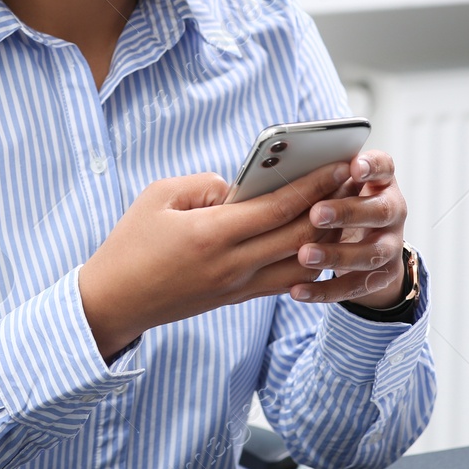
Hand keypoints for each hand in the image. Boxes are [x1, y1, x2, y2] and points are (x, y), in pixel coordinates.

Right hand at [79, 161, 350, 361]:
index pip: (277, 209)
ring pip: (299, 266)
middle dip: (331, 209)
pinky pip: (283, 281)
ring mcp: (236, 286)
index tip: (338, 166)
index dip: (313, 187)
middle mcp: (231, 265)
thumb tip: (239, 187)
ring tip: (345, 213)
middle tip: (354, 185)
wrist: (113, 302)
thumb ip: (205, 184)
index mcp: (211, 235)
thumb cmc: (130, 244)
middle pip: (298, 238)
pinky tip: (319, 243)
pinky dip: (306, 262)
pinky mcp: (234, 298)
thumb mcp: (158, 196)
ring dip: (327, 240)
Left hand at [290, 151, 408, 309]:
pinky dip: (325, 290)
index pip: (384, 167)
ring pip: (370, 254)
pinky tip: (298, 290)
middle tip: (316, 214)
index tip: (354, 167)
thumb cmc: (342, 202)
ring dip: (336, 255)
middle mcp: (393, 211)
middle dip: (347, 213)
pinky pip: (354, 286)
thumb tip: (283, 170)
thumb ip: (324, 178)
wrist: (368, 242)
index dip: (372, 167)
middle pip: (379, 211)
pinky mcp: (382, 276)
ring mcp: (391, 245)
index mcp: (382, 182)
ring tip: (304, 255)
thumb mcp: (338, 185)